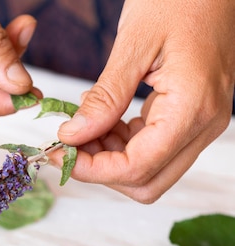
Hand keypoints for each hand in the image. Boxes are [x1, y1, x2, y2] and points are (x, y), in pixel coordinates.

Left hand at [52, 0, 234, 202]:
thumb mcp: (134, 44)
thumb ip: (105, 97)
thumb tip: (73, 136)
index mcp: (193, 108)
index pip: (138, 168)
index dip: (92, 170)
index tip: (59, 152)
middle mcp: (204, 125)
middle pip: (147, 182)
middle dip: (101, 170)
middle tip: (69, 143)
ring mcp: (201, 123)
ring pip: (150, 171)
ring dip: (110, 158)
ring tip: (83, 125)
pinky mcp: (192, 117)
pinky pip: (154, 149)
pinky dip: (122, 144)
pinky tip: (103, 119)